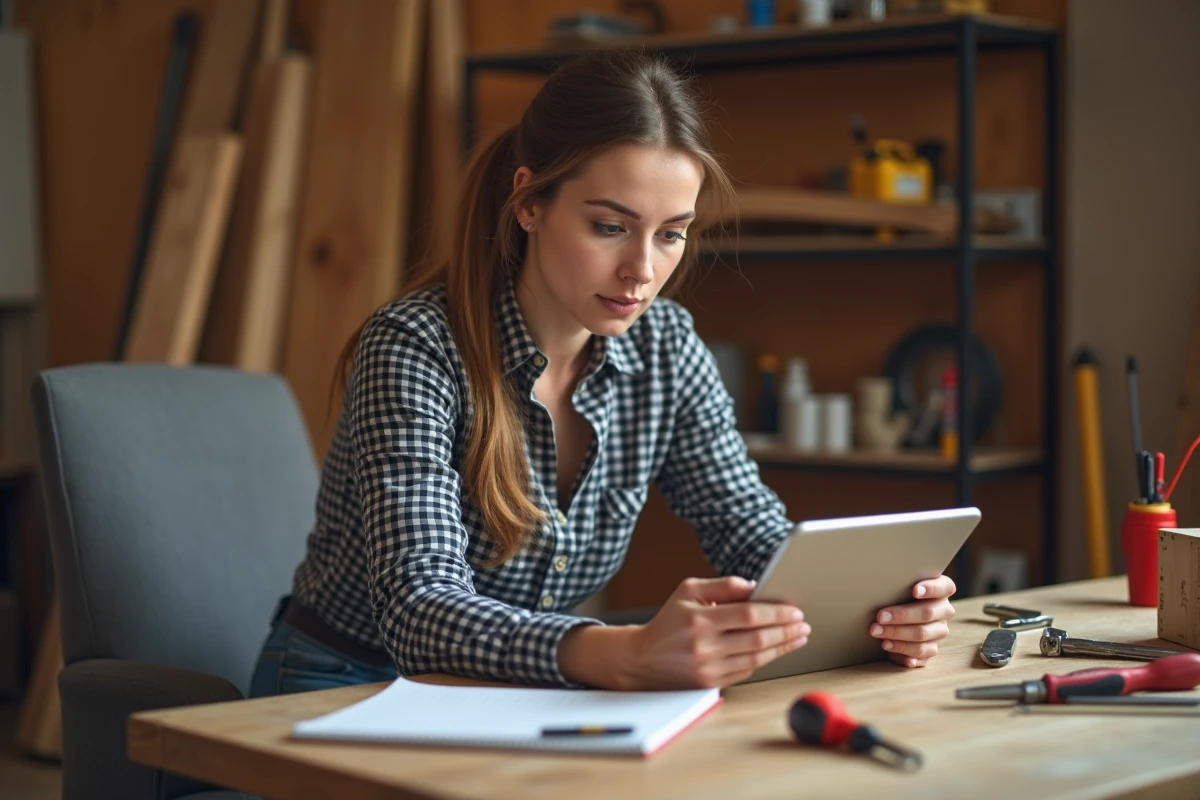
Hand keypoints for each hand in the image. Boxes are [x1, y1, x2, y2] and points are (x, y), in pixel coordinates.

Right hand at [566, 576, 808, 689]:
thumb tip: (756, 588)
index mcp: (699, 620)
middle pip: (758, 638)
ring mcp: (708, 668)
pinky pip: (747, 670)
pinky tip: (777, 650)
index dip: (776, 612)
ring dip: (783, 647)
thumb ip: (722, 586)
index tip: (795, 610)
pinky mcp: (710, 684)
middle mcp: (704, 646)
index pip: (748, 615)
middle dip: (786, 631)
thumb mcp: (688, 591)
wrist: (642, 659)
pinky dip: (765, 659)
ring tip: (799, 637)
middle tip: (804, 624)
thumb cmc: (669, 621)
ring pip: (757, 657)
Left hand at [869, 575, 955, 667]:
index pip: (944, 587)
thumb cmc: (898, 593)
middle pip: (927, 613)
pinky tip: (890, 650)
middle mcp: (944, 610)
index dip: (931, 589)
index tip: (914, 590)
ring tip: (878, 633)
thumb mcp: (900, 585)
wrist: (897, 613)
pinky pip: (920, 654)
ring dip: (897, 635)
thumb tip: (877, 583)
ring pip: (922, 635)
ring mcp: (939, 631)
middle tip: (879, 617)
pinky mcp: (932, 648)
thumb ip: (898, 583)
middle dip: (901, 615)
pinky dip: (904, 653)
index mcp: (942, 590)